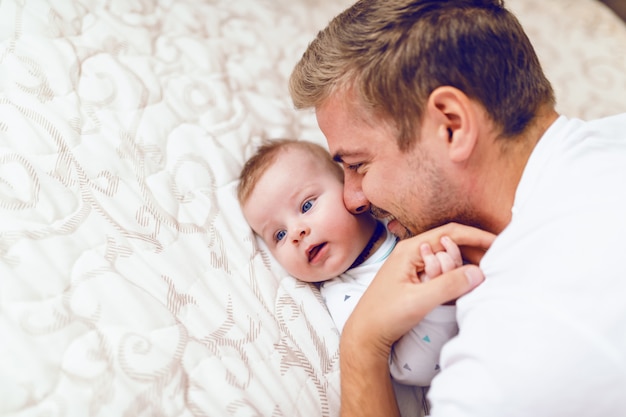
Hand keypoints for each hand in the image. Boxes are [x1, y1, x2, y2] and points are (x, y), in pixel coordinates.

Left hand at [339, 223, 494, 416]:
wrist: (365, 333)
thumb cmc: (386, 315)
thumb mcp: (419, 300)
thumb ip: (449, 285)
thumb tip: (479, 272)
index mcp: (410, 249)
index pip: (451, 233)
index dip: (477, 236)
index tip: (499, 244)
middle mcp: (411, 252)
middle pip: (450, 242)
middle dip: (474, 250)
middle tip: (496, 261)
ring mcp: (412, 265)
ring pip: (447, 257)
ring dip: (465, 263)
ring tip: (485, 271)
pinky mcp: (414, 278)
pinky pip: (441, 270)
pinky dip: (456, 273)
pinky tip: (466, 282)